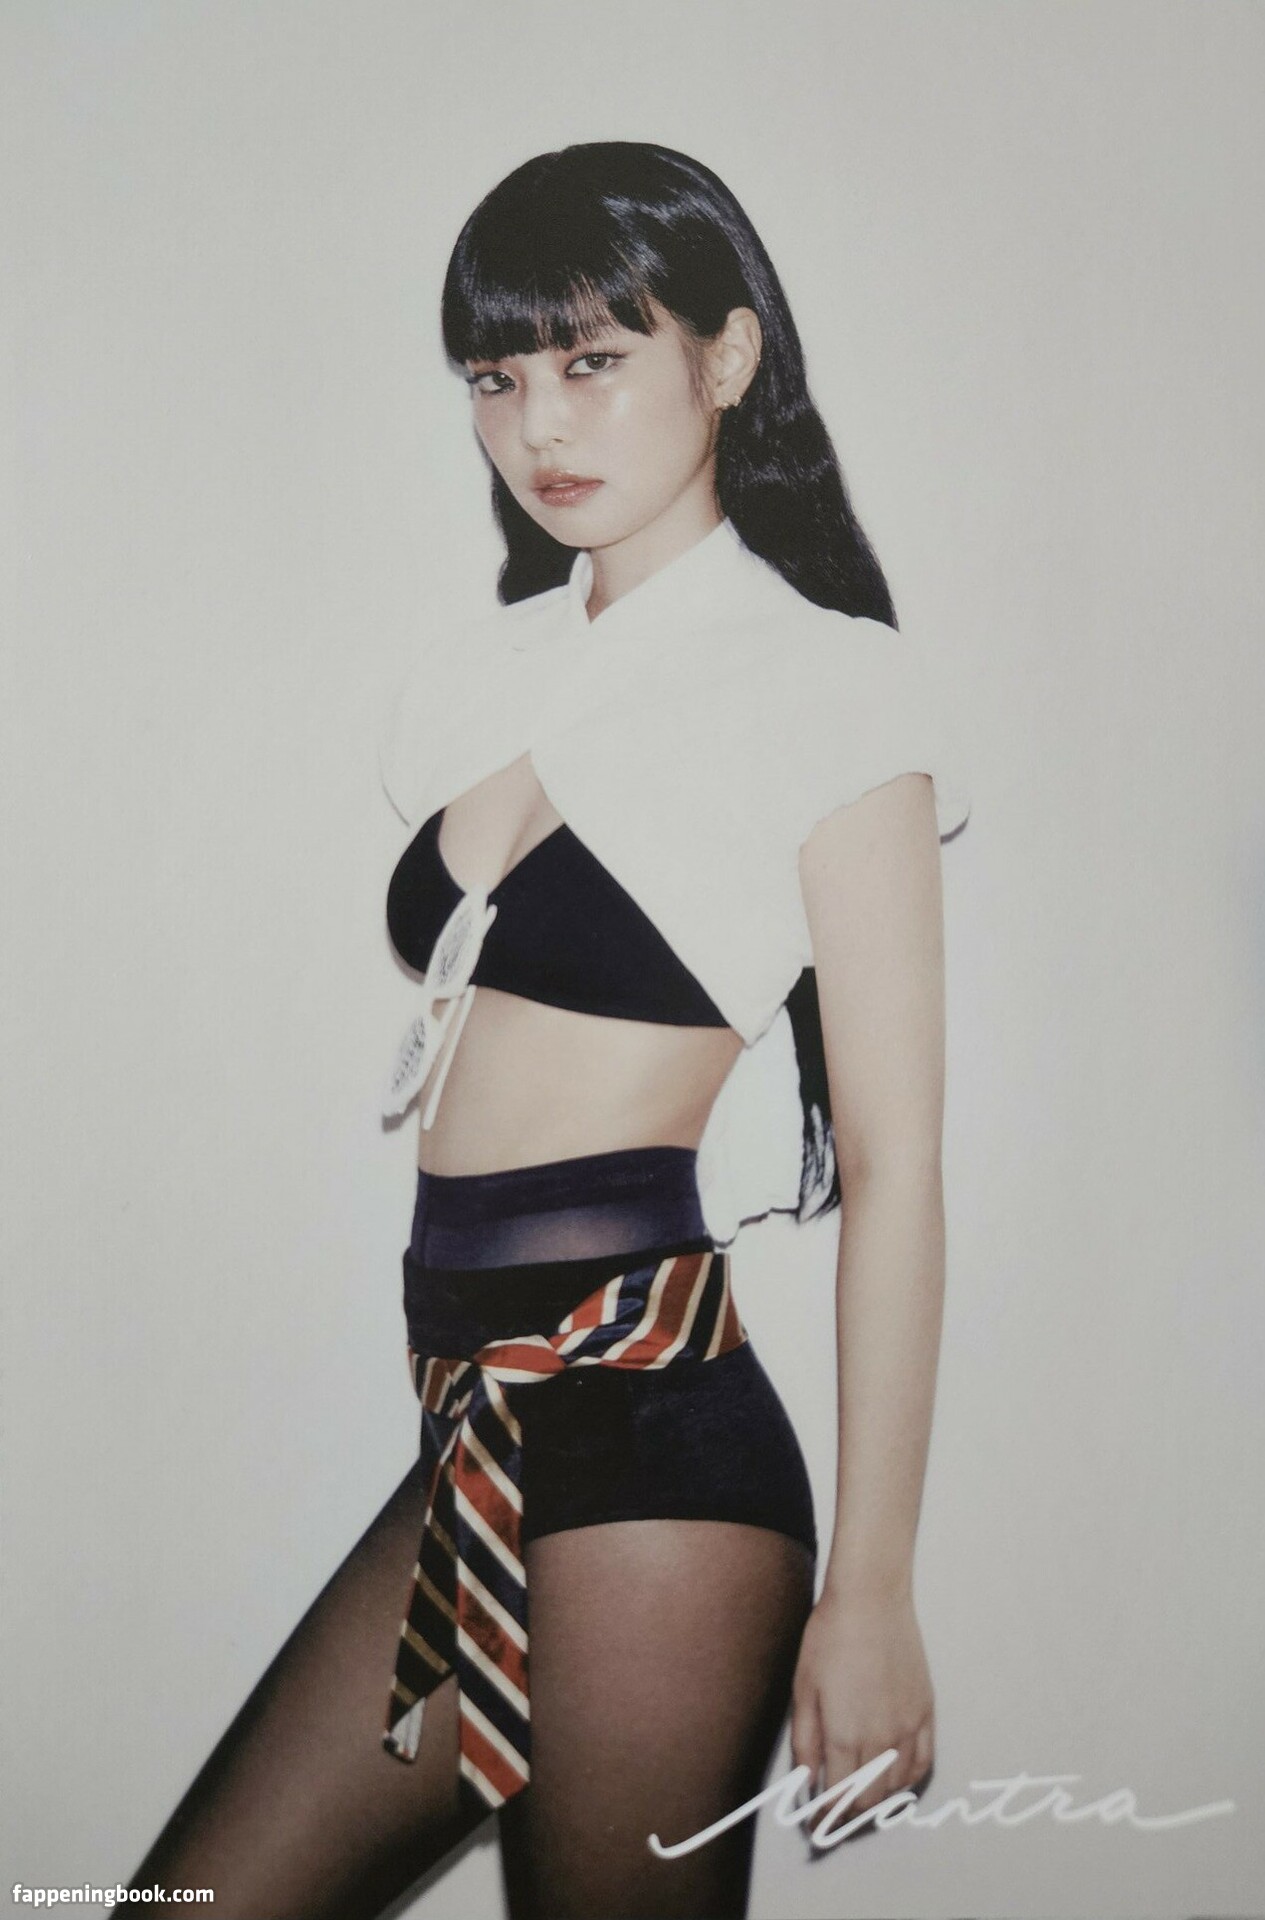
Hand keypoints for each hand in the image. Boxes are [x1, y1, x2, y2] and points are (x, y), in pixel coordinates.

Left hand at [790, 1584, 934, 1842]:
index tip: (815, 1826)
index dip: (824, 1818)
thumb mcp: (803, 1690)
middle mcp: (880, 1738)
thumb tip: (807, 1782)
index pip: (837, 1798)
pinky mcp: (925, 1712)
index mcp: (844, 1735)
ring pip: (896, 1787)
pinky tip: (893, 1779)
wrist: (871, 1600)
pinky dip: (907, 1780)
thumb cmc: (830, 1638)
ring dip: (876, 1800)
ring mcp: (908, 1727)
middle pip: (868, 1800)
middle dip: (848, 1814)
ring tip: (858, 1797)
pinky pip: (922, 1763)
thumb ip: (805, 1743)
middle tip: (833, 1814)